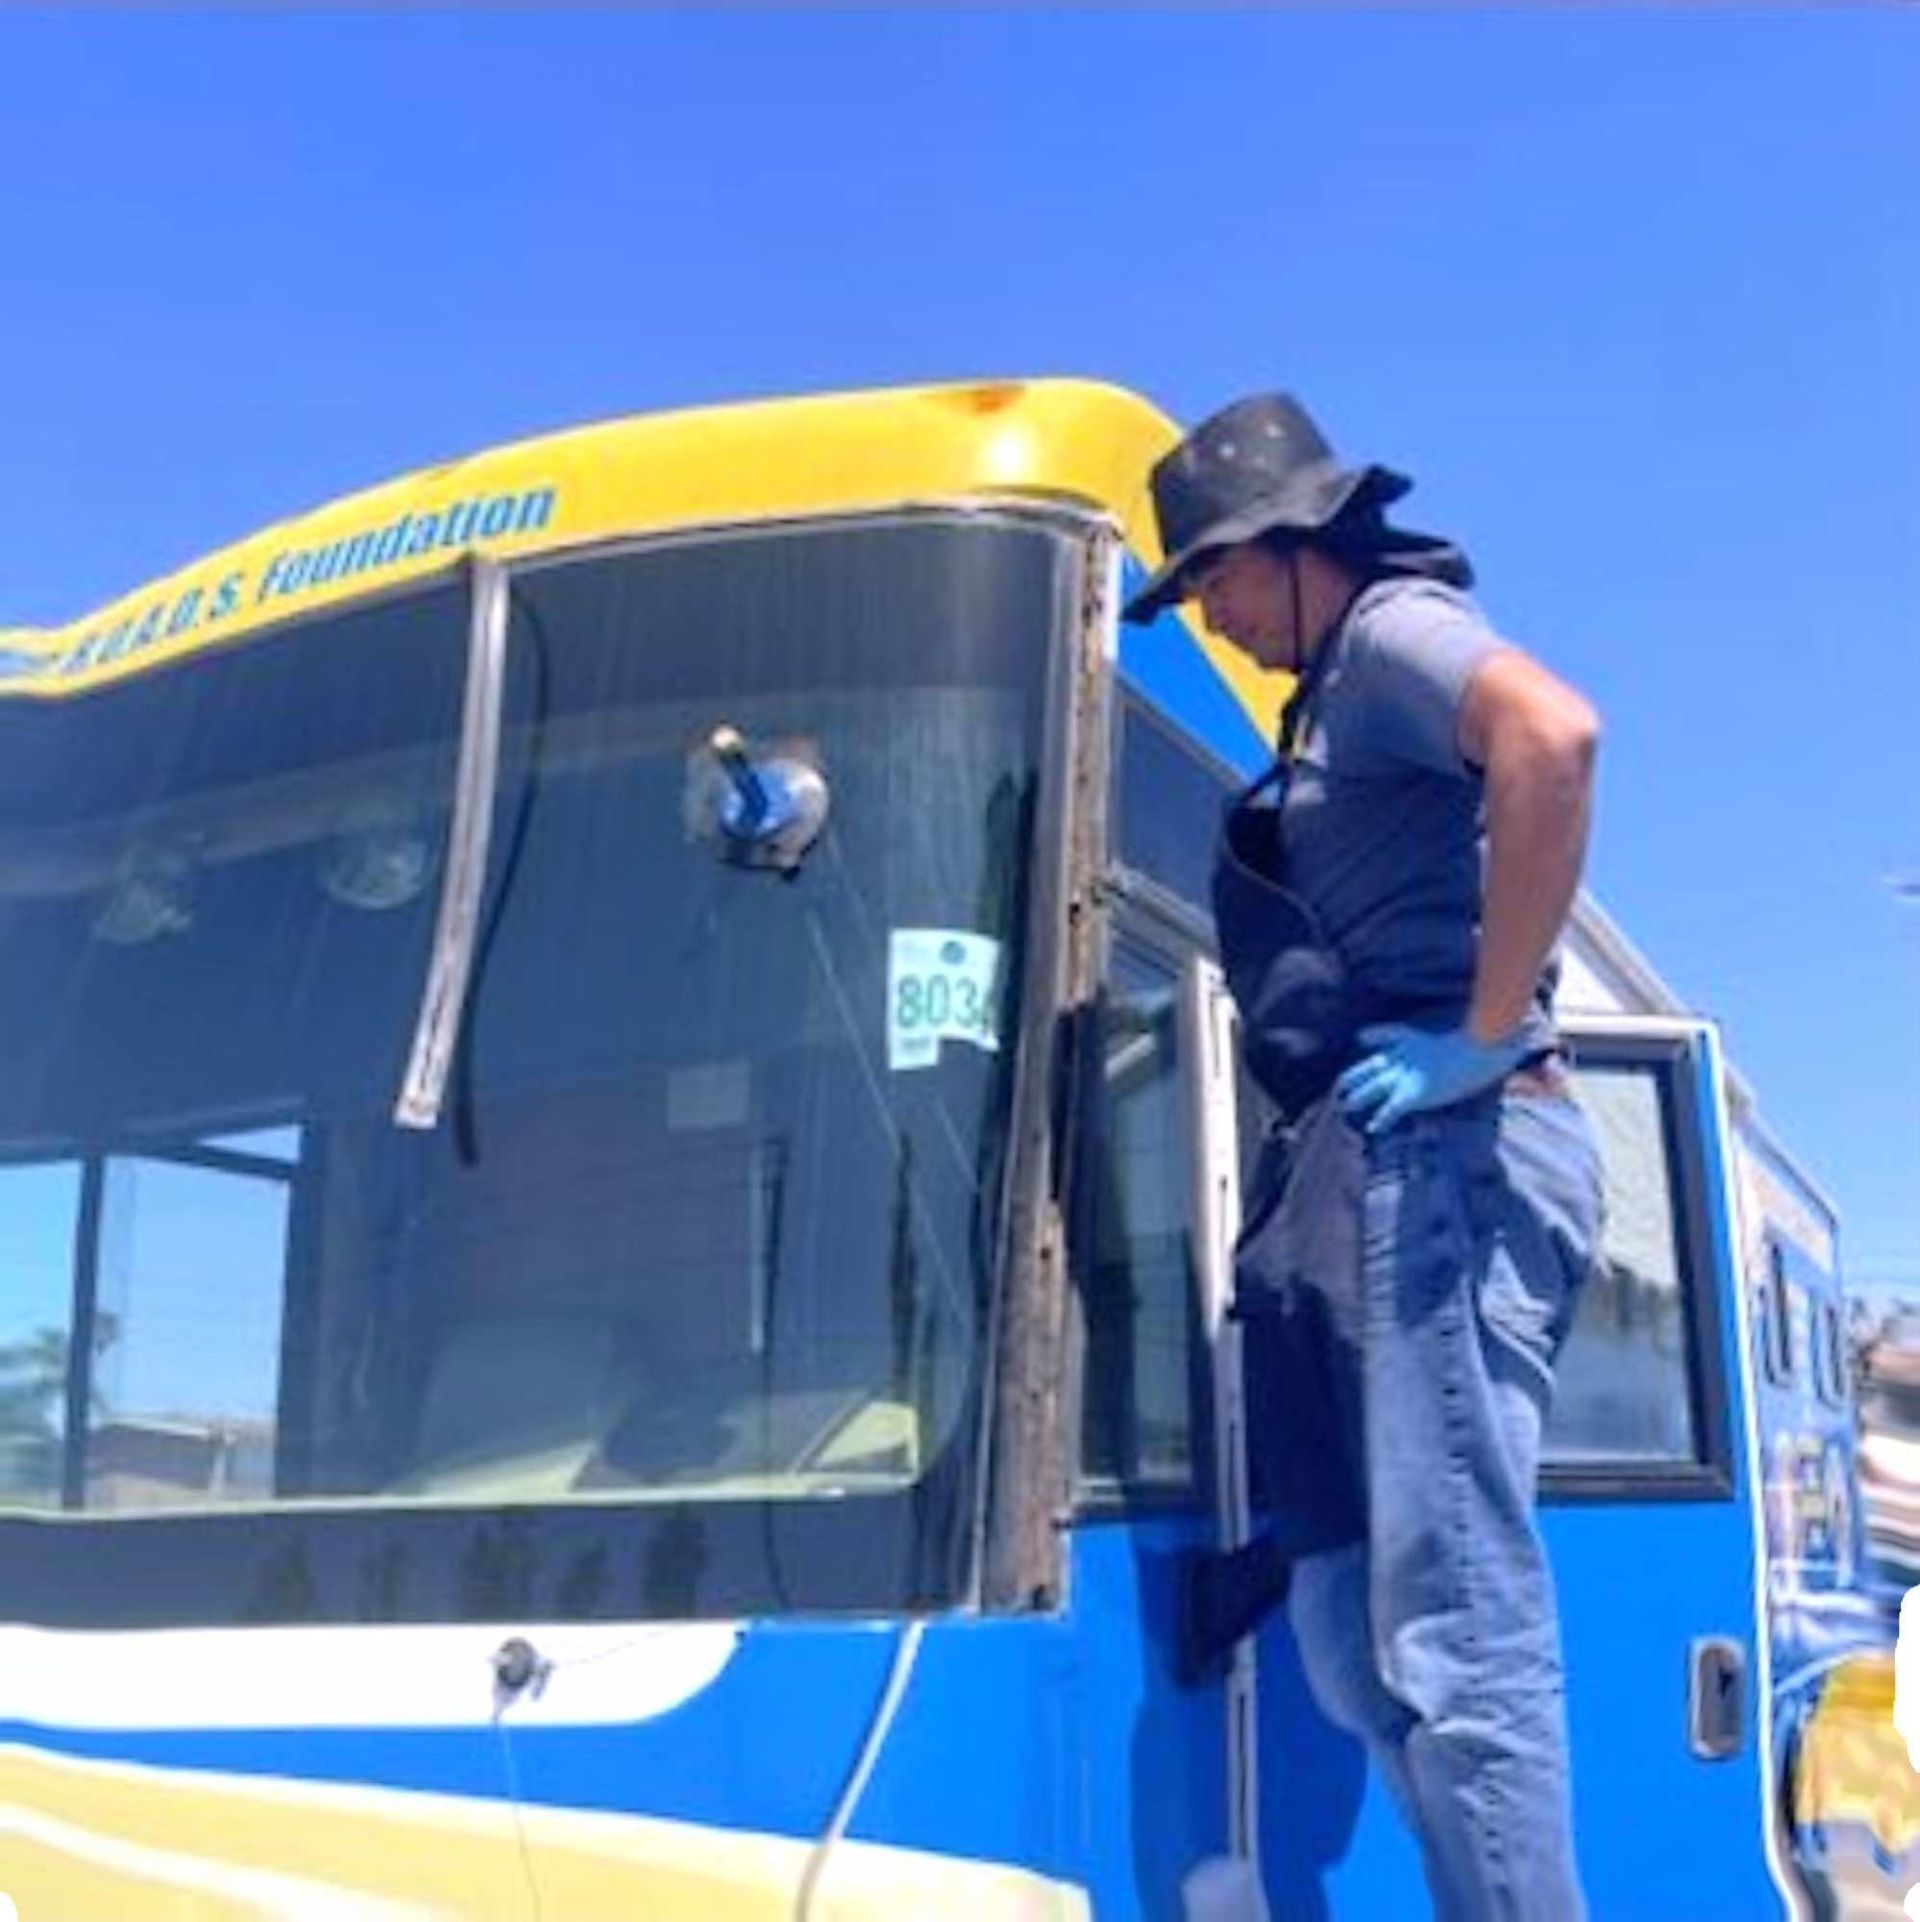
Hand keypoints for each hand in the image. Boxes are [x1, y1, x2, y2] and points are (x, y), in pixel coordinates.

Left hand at [1335, 1023, 1528, 1134]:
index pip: (1390, 1034)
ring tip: (1344, 1106)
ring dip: (1357, 1096)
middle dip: (1355, 1075)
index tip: (1361, 1038)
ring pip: (1373, 1085)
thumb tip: (1524, 1030)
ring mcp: (1408, 1073)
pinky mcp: (1414, 1092)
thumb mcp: (1481, 1032)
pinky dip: (1380, 1118)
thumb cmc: (1487, 1038)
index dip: (1374, 1036)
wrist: (1484, 1044)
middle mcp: (1407, 1055)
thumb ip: (1485, 1033)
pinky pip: (1390, 1108)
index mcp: (1418, 1039)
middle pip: (1373, 1063)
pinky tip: (1372, 1127)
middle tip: (1341, 1084)